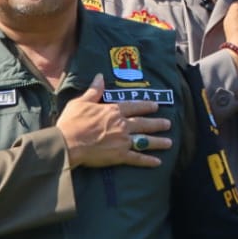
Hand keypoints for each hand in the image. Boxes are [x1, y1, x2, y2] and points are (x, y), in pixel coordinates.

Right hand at [56, 75, 171, 167]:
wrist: (68, 143)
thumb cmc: (72, 122)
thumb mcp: (81, 102)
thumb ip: (94, 91)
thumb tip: (100, 76)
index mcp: (113, 111)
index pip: (133, 106)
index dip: (145, 105)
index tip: (155, 105)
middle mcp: (122, 124)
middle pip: (143, 123)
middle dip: (157, 123)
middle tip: (168, 124)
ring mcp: (122, 141)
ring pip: (145, 140)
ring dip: (158, 142)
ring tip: (169, 142)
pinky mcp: (119, 156)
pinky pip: (137, 158)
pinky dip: (148, 161)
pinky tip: (158, 162)